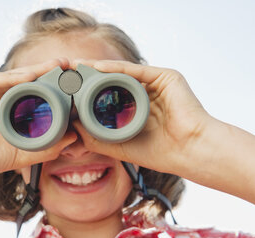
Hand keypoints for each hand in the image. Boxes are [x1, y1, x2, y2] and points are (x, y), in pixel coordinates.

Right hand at [0, 58, 76, 181]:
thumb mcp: (21, 153)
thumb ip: (46, 146)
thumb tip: (74, 137)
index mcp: (10, 110)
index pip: (36, 95)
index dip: (55, 89)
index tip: (74, 86)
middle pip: (28, 82)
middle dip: (49, 74)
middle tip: (70, 67)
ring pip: (14, 77)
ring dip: (36, 70)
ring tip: (57, 66)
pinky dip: (12, 77)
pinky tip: (31, 76)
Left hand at [70, 59, 211, 174]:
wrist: (189, 152)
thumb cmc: (159, 152)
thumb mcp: (118, 144)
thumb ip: (95, 137)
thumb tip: (71, 127)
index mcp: (136, 107)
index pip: (107, 96)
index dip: (86, 93)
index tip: (66, 91)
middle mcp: (145, 92)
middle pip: (112, 81)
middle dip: (88, 77)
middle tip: (65, 74)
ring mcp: (155, 83)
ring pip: (121, 73)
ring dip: (97, 69)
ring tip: (75, 68)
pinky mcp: (165, 76)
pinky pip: (135, 70)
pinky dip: (115, 68)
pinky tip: (96, 68)